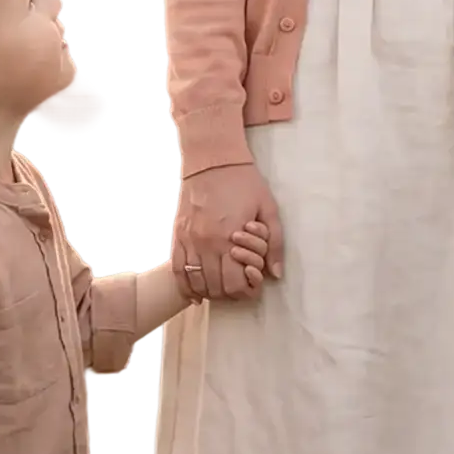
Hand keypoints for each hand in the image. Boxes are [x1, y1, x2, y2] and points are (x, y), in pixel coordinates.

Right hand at [173, 163, 284, 301]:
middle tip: (240, 285)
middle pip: (215, 289)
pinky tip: (197, 293)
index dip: (246, 291)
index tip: (253, 284)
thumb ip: (275, 243)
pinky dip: (186, 287)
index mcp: (230, 238)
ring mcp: (188, 241)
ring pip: (196, 283)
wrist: (212, 160)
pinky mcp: (178, 236)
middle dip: (230, 293)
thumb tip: (276, 274)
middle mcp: (206, 244)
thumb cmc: (245, 182)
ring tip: (223, 286)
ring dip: (211, 292)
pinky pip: (177, 272)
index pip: (234, 285)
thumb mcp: (269, 208)